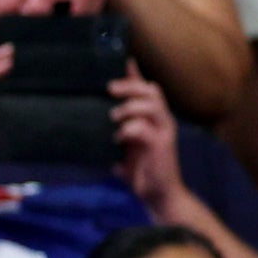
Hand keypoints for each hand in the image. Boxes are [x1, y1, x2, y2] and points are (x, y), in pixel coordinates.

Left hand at [107, 65, 186, 209]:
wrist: (161, 196)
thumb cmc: (143, 172)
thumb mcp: (128, 148)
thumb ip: (119, 133)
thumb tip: (93, 125)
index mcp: (155, 119)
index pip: (147, 89)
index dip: (135, 75)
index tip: (123, 61)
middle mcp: (162, 121)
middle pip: (151, 90)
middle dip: (130, 86)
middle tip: (110, 89)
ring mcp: (164, 132)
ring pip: (152, 104)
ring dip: (130, 106)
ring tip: (114, 116)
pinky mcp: (161, 146)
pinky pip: (145, 128)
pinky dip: (129, 129)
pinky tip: (118, 138)